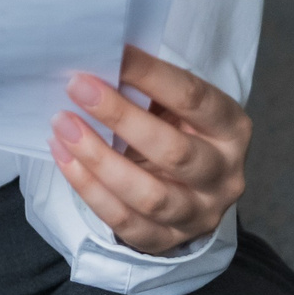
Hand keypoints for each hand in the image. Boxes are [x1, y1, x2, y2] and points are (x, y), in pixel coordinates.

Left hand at [48, 46, 249, 255]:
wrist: (187, 187)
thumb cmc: (174, 129)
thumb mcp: (174, 105)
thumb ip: (147, 87)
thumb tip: (98, 59)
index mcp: (230, 128)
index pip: (192, 98)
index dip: (150, 74)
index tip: (112, 53)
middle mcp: (224, 175)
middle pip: (172, 150)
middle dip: (119, 116)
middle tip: (77, 87)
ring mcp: (199, 213)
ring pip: (149, 195)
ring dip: (98, 158)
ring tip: (63, 125)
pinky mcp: (168, 241)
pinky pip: (125, 221)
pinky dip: (89, 189)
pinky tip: (64, 157)